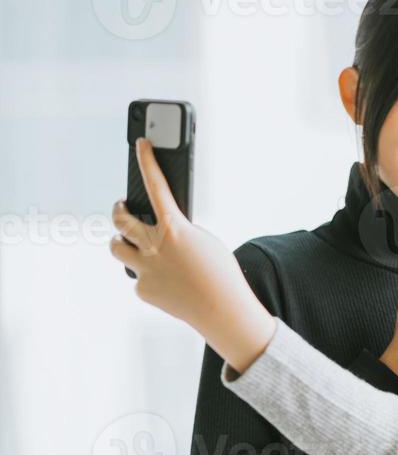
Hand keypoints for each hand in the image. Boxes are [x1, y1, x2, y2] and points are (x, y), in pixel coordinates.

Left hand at [110, 138, 275, 372]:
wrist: (222, 310)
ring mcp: (143, 268)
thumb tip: (160, 232)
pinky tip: (166, 284)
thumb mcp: (205, 241)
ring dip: (122, 242)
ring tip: (133, 244)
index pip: (156, 186)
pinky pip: (137, 277)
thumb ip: (178, 231)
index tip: (142, 144)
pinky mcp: (142, 289)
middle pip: (120, 220)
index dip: (147, 162)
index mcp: (174, 228)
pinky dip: (149, 277)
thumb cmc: (221, 273)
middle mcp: (152, 245)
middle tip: (122, 206)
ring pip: (116, 247)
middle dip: (119, 210)